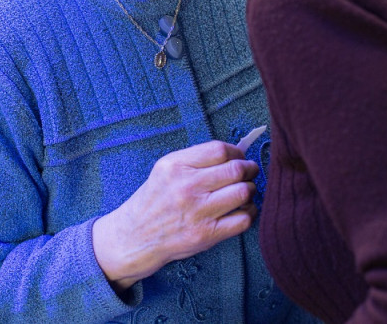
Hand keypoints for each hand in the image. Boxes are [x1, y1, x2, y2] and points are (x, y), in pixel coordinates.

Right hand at [91, 140, 259, 292]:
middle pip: (236, 170)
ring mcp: (198, 212)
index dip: (237, 153)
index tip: (239, 158)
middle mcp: (186, 187)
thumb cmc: (155, 200)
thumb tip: (235, 153)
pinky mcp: (207, 235)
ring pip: (243, 192)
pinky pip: (243, 219)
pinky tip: (243, 210)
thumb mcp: (165, 169)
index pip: (220, 150)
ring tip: (245, 191)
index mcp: (176, 166)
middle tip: (249, 173)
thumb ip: (196, 159)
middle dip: (249, 169)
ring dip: (251, 190)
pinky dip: (250, 212)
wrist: (135, 236)